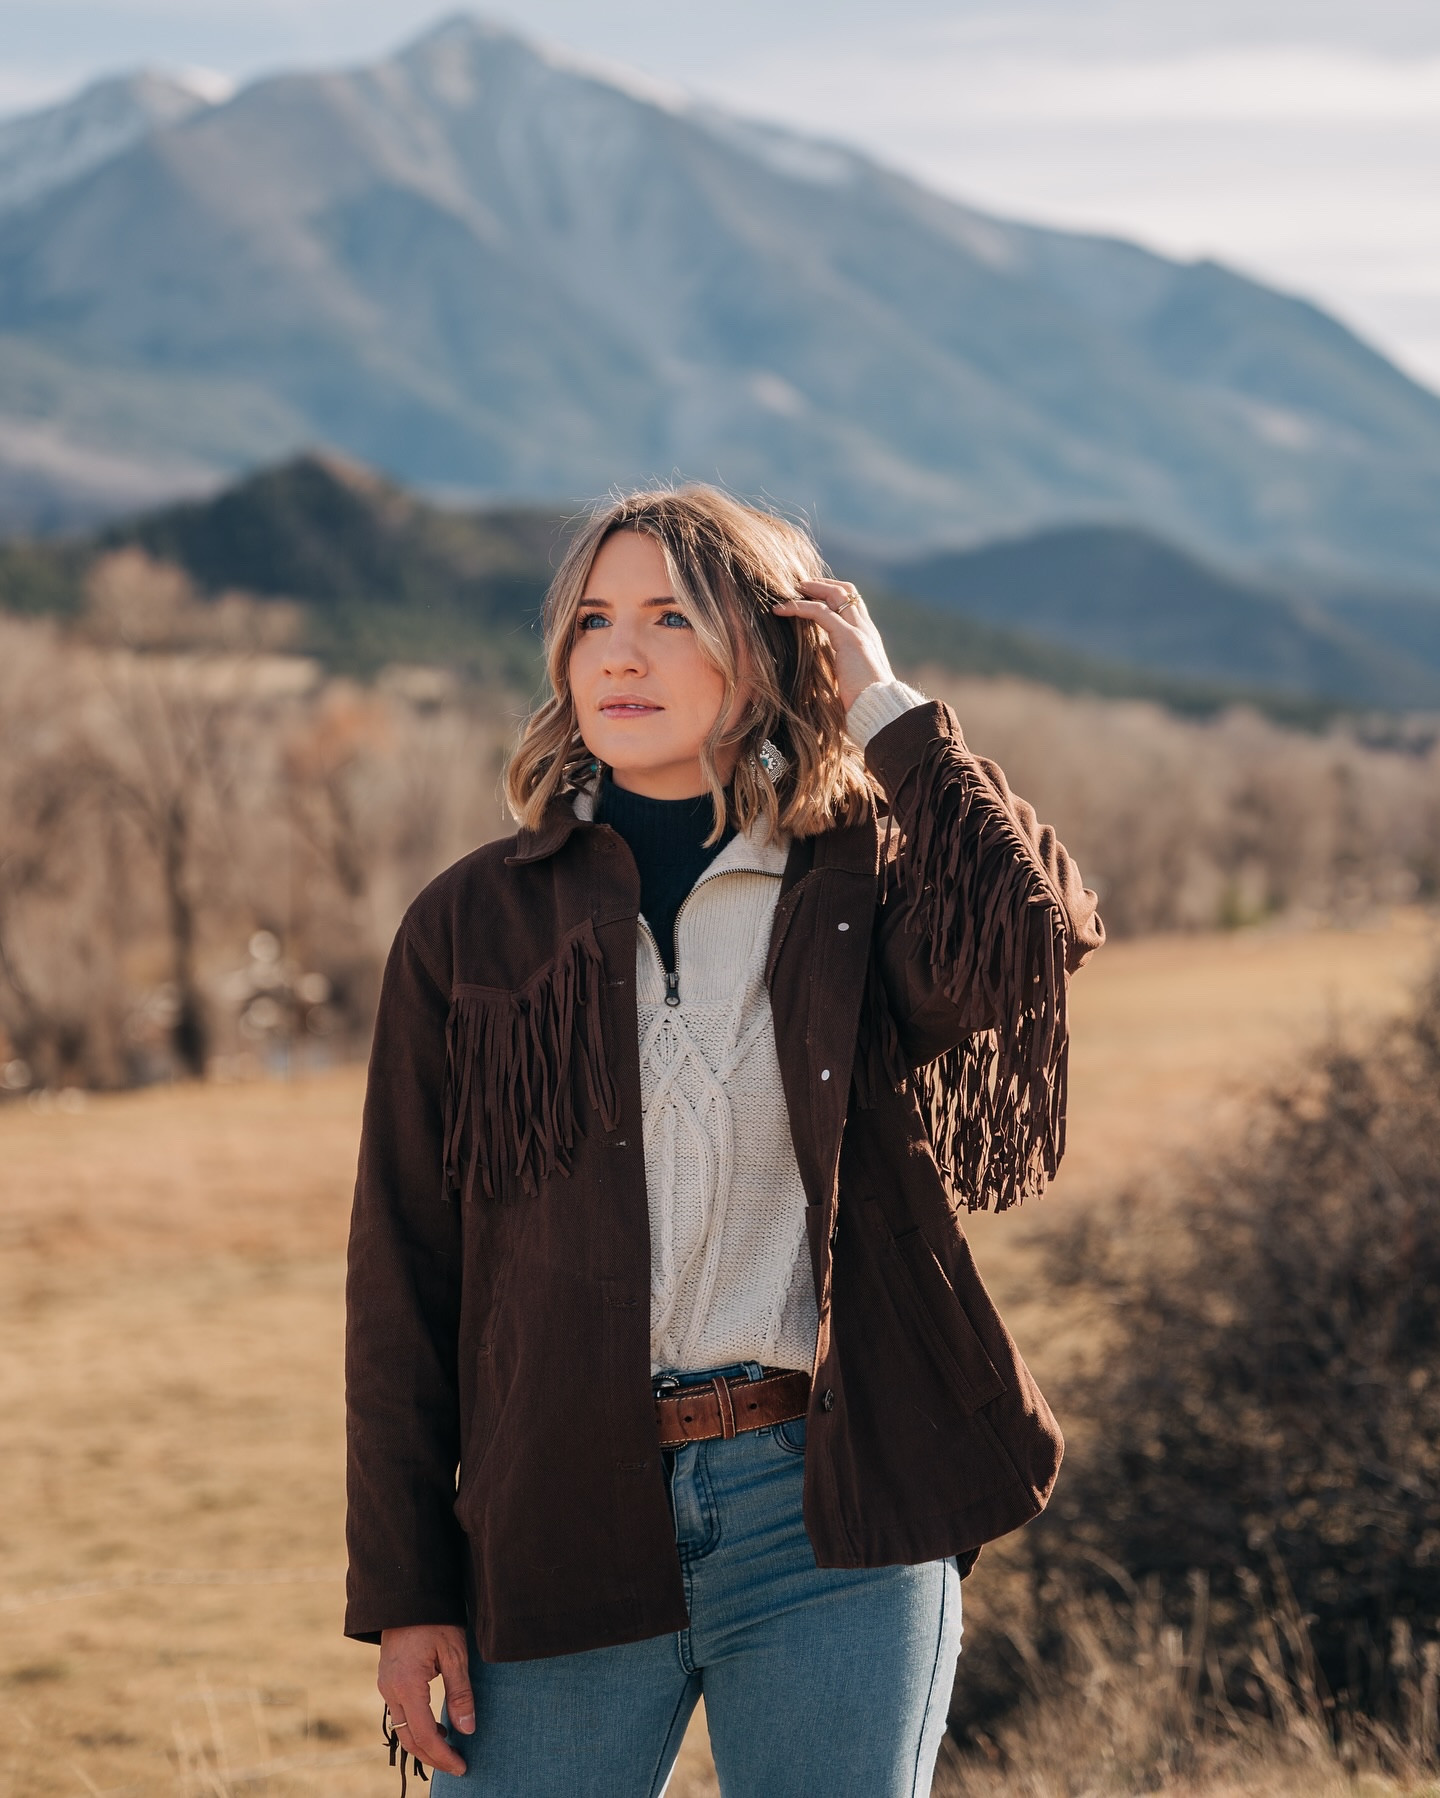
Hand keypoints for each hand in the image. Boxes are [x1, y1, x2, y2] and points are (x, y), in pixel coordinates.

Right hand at [377, 1623, 473, 1776]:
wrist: (409, 1594)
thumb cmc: (436, 1619)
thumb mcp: (455, 1653)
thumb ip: (460, 1693)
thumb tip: (467, 1730)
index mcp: (406, 1685)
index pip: (425, 1734)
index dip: (443, 1755)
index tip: (462, 1766)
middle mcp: (390, 1690)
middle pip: (409, 1739)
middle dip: (433, 1758)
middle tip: (457, 1766)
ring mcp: (385, 1685)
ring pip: (402, 1729)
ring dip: (424, 1745)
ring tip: (449, 1751)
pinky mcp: (387, 1680)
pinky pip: (400, 1714)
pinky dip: (416, 1728)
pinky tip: (436, 1728)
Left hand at [772, 580, 894, 712]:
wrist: (880, 711)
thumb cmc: (865, 705)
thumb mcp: (849, 682)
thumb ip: (837, 671)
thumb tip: (818, 679)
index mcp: (868, 639)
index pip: (852, 605)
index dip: (833, 595)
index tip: (811, 596)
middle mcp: (866, 629)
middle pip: (846, 591)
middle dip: (822, 584)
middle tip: (799, 585)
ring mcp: (859, 631)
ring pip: (835, 594)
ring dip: (810, 588)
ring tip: (789, 590)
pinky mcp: (849, 638)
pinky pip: (820, 612)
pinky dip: (798, 607)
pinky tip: (781, 609)